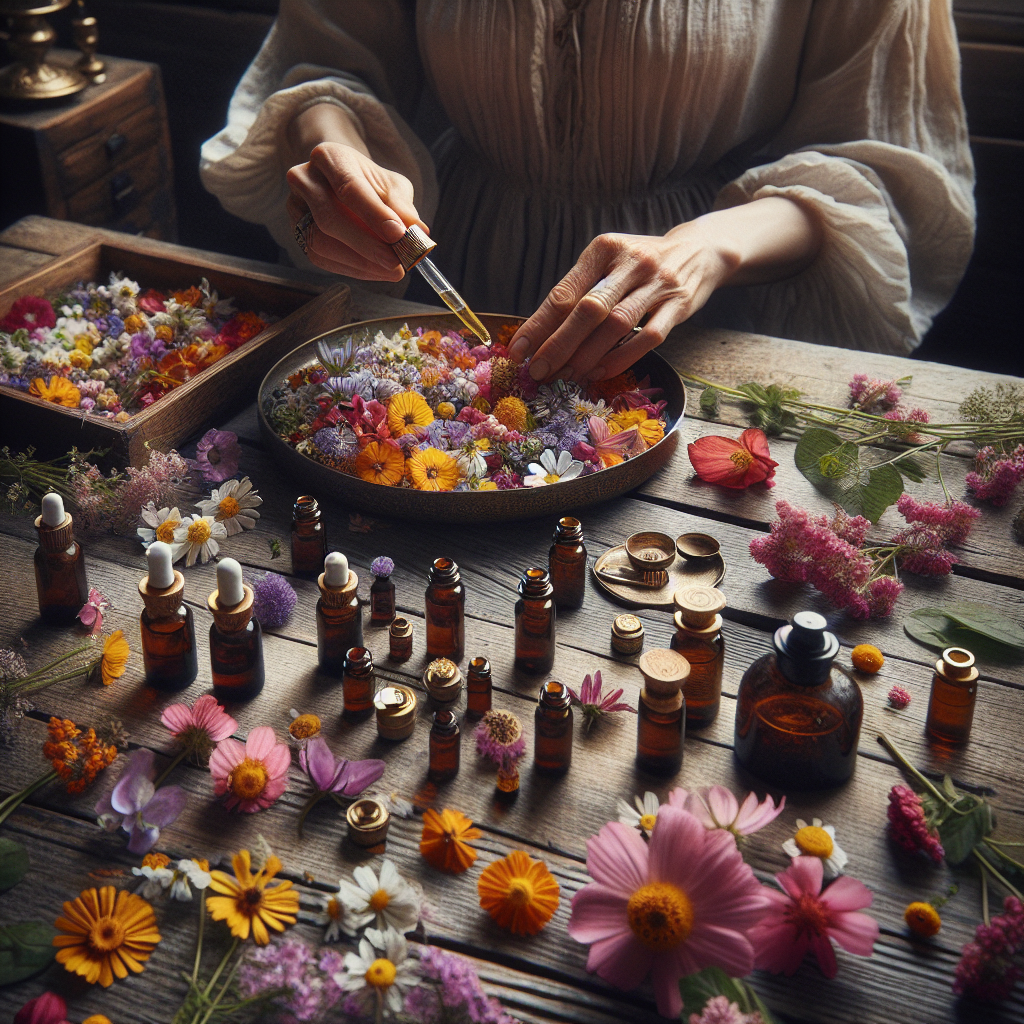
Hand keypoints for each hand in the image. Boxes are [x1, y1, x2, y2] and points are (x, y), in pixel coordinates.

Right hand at [285, 142, 427, 280]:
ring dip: (360, 263)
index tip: (399, 235)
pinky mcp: (298, 234)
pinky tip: (376, 271)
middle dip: (366, 245)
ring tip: (391, 270)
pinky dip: (352, 269)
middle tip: (397, 262)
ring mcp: (296, 208)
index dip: (374, 214)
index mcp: (329, 157)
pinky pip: (322, 259)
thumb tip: (419, 231)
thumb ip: (403, 207)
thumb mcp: (392, 187)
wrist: (345, 183)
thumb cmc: (370, 184)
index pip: (349, 188)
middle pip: (330, 219)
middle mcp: (304, 179)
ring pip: (321, 243)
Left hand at [506, 221, 735, 383]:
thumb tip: (540, 332)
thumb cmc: (639, 264)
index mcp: (604, 249)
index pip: (565, 292)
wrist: (699, 251)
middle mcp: (631, 263)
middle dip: (559, 344)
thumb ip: (580, 289)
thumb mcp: (608, 263)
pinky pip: (648, 338)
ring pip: (616, 325)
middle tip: (538, 371)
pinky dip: (621, 358)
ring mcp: (657, 284)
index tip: (519, 350)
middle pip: (588, 310)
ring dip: (587, 355)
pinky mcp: (678, 306)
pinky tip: (599, 372)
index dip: (539, 324)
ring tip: (565, 375)